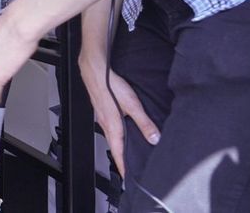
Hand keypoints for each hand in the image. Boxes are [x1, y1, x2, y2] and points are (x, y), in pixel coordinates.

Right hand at [79, 58, 159, 177]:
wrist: (95, 71)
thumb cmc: (110, 86)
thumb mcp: (132, 105)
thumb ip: (144, 123)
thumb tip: (154, 139)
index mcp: (113, 127)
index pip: (118, 153)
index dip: (124, 167)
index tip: (129, 178)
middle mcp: (106, 125)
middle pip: (114, 147)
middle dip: (122, 159)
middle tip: (130, 169)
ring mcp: (102, 118)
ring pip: (112, 137)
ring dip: (119, 147)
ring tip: (128, 153)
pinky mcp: (102, 111)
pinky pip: (110, 128)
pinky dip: (117, 135)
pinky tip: (123, 130)